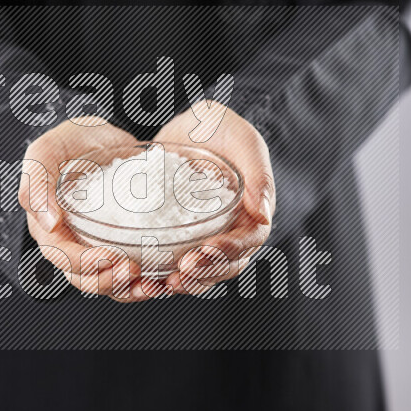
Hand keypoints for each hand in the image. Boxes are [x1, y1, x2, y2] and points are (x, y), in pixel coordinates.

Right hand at [18, 118, 172, 301]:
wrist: (104, 138)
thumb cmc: (72, 141)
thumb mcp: (48, 150)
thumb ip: (37, 181)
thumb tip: (48, 222)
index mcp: (48, 227)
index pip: (62, 256)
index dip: (84, 263)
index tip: (111, 257)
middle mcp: (71, 243)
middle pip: (85, 278)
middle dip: (110, 281)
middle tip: (135, 271)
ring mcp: (97, 247)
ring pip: (109, 282)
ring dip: (130, 290)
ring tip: (153, 284)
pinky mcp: (122, 245)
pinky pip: (131, 272)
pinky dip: (147, 280)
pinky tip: (165, 277)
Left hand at [153, 100, 275, 294]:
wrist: (189, 127)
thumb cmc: (220, 127)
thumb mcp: (241, 138)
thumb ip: (257, 171)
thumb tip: (264, 213)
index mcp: (254, 211)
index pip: (249, 241)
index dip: (228, 251)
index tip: (204, 252)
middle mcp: (233, 228)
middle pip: (227, 264)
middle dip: (205, 273)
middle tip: (180, 274)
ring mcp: (207, 235)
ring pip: (203, 270)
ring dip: (186, 281)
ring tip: (164, 283)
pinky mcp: (181, 235)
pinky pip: (177, 260)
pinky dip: (164, 271)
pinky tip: (145, 274)